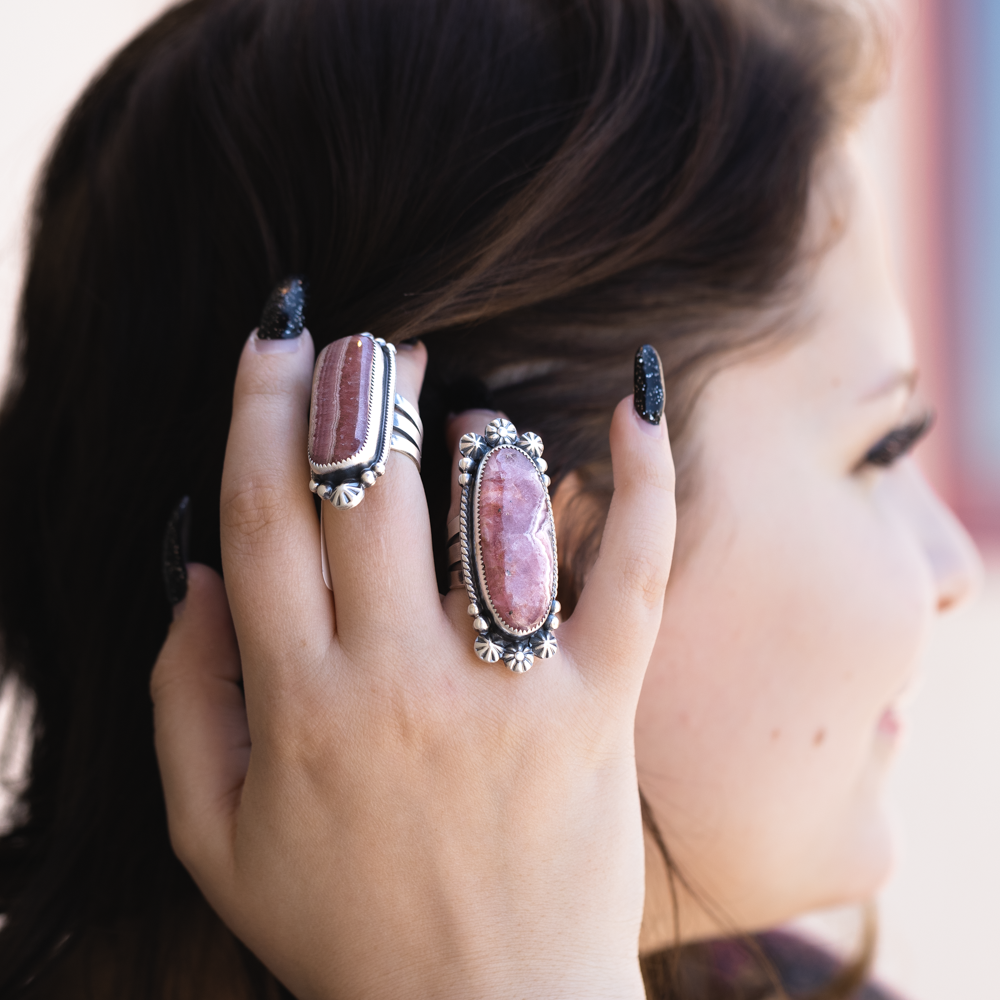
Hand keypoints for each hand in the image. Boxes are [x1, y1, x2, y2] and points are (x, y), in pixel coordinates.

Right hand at [151, 328, 675, 998]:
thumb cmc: (343, 925)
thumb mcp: (214, 835)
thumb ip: (182, 698)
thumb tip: (193, 570)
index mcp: (299, 705)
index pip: (266, 516)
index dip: (261, 407)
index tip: (275, 338)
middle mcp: (400, 685)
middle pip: (370, 491)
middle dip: (363, 388)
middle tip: (371, 344)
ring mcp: (510, 694)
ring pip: (491, 513)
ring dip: (472, 432)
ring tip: (456, 405)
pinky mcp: (600, 709)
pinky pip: (630, 572)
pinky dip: (642, 481)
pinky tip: (633, 404)